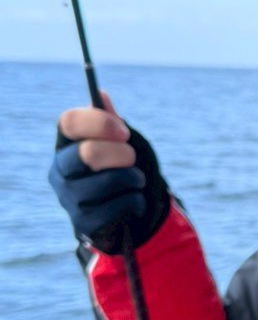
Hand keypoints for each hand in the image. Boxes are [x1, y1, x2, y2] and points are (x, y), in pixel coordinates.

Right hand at [49, 92, 169, 253]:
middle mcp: (60, 171)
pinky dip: (136, 201)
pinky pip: (119, 206)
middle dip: (121, 154)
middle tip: (132, 159)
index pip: (69, 122)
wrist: (122, 212)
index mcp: (65, 145)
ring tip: (135, 181)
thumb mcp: (117, 143)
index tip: (124, 131)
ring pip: (108, 181)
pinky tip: (132, 201)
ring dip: (133, 179)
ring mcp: (69, 199)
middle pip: (88, 153)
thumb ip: (109, 122)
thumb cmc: (117, 169)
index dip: (100, 122)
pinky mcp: (84, 223)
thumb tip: (101, 96)